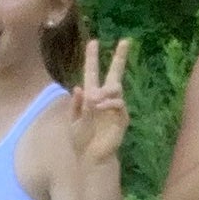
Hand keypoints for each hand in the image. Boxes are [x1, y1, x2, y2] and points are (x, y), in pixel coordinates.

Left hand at [73, 37, 132, 167]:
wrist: (92, 158)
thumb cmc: (81, 140)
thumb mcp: (72, 121)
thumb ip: (75, 105)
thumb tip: (79, 87)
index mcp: (90, 96)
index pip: (92, 73)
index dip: (93, 58)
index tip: (94, 42)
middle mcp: (104, 98)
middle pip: (114, 74)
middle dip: (120, 57)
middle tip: (126, 41)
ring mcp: (115, 107)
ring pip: (116, 87)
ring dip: (105, 90)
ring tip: (95, 100)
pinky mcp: (122, 118)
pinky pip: (118, 103)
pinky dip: (108, 103)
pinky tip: (99, 107)